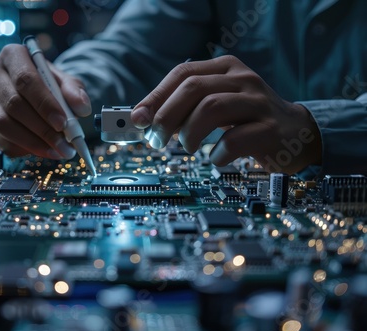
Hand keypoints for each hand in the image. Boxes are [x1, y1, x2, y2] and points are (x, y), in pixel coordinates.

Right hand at [0, 44, 91, 159]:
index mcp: (12, 56)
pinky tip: (44, 151)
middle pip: (14, 104)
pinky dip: (24, 150)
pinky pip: (0, 141)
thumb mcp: (65, 80)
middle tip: (64, 143)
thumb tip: (82, 107)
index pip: (26, 79)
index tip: (63, 122)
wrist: (36, 92)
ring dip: (33, 142)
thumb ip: (75, 90)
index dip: (44, 104)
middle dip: (42, 128)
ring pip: (4, 124)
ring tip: (57, 150)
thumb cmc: (49, 83)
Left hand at [131, 55, 321, 173]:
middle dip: (166, 116)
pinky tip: (216, 158)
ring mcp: (259, 102)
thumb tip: (144, 120)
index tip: (138, 119)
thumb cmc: (246, 120)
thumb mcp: (216, 105)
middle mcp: (242, 79)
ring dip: (189, 133)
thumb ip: (184, 108)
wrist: (296, 133)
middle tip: (156, 140)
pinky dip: (217, 153)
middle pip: (193, 88)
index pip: (182, 73)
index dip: (155, 96)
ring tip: (188, 148)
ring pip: (211, 107)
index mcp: (225, 68)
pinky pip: (235, 139)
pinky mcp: (270, 129)